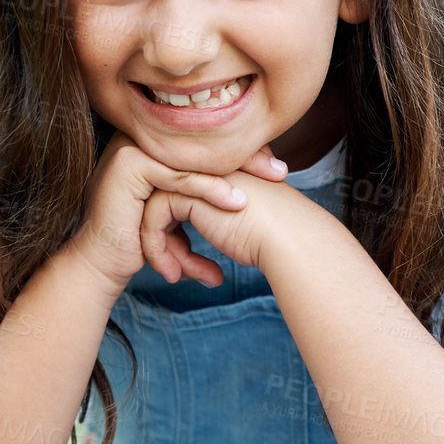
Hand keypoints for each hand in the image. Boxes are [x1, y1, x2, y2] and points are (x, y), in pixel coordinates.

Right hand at [64, 129, 289, 298]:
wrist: (102, 264)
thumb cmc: (142, 245)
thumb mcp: (180, 214)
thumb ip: (204, 196)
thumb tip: (251, 192)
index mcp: (155, 143)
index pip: (206, 141)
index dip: (244, 152)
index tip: (277, 168)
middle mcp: (142, 137)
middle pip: (203, 145)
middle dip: (246, 159)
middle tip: (282, 173)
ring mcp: (132, 148)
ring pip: (194, 161)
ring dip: (232, 177)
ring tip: (261, 195)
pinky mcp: (129, 165)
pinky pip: (179, 177)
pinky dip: (209, 191)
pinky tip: (236, 203)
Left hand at [140, 157, 301, 283]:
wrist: (290, 240)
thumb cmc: (276, 239)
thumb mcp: (240, 222)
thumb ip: (216, 218)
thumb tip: (185, 238)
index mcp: (218, 170)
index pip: (180, 199)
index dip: (177, 234)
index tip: (187, 266)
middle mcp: (205, 166)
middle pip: (164, 204)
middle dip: (165, 243)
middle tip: (175, 274)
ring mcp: (195, 174)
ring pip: (154, 212)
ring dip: (162, 251)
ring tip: (176, 277)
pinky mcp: (186, 191)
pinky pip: (153, 218)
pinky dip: (159, 249)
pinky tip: (177, 273)